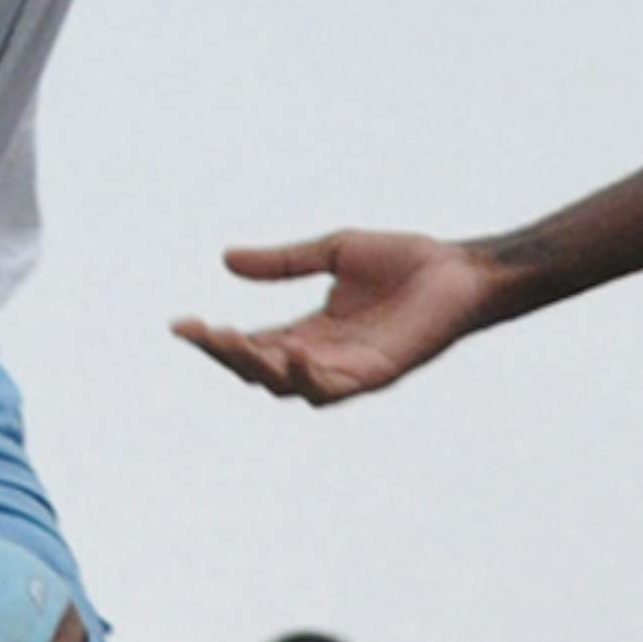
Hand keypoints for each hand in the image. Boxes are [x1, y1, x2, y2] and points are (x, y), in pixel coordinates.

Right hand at [179, 231, 507, 410]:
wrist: (461, 270)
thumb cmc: (407, 262)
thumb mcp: (333, 252)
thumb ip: (283, 262)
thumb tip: (225, 260)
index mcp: (311, 332)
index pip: (252, 344)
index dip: (216, 338)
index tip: (181, 324)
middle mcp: (324, 358)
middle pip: (259, 370)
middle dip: (226, 354)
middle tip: (201, 331)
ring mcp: (349, 371)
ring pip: (288, 386)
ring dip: (259, 367)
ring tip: (233, 341)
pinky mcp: (377, 375)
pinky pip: (333, 389)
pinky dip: (308, 376)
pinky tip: (290, 353)